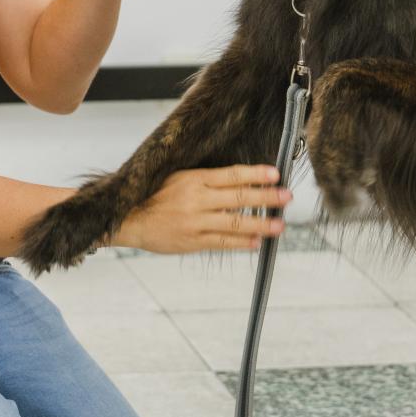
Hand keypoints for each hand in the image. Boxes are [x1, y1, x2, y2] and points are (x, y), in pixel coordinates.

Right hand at [111, 164, 288, 253]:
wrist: (128, 219)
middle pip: (239, 198)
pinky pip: (222, 242)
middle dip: (266, 197)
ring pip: (234, 223)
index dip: (255, 174)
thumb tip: (237, 180)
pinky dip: (241, 242)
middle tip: (287, 197)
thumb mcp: (176, 177)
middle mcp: (197, 200)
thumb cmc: (153, 195)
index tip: (275, 174)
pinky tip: (256, 242)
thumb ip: (204, 180)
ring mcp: (196, 222)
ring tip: (280, 226)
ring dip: (260, 224)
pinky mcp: (192, 241)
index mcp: (194, 180)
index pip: (231, 175)